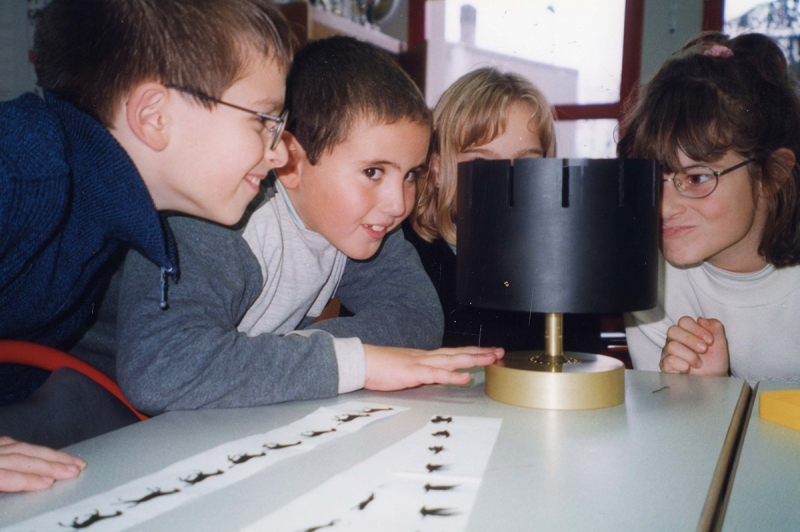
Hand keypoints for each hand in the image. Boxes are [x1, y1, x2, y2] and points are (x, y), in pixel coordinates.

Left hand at [0, 436, 85, 491]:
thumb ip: (4, 484)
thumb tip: (34, 488)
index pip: (8, 474)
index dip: (30, 479)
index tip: (51, 483)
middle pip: (22, 457)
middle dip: (51, 464)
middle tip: (74, 469)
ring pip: (22, 446)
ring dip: (48, 454)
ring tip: (69, 460)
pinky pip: (11, 442)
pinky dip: (29, 447)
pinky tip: (40, 450)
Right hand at [363, 345, 503, 390]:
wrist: (361, 361)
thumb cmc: (378, 367)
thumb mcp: (403, 369)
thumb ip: (418, 371)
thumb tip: (429, 376)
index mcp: (424, 357)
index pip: (453, 353)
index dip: (472, 352)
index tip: (488, 352)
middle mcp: (426, 357)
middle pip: (459, 353)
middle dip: (481, 353)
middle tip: (500, 352)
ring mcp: (421, 363)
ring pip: (453, 360)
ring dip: (474, 359)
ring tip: (491, 359)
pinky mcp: (414, 373)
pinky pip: (437, 374)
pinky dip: (453, 376)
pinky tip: (466, 377)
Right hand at [660, 316, 728, 375]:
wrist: (714, 378)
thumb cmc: (714, 359)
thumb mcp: (720, 341)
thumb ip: (714, 326)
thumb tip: (701, 319)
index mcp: (686, 331)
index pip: (684, 321)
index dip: (697, 329)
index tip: (710, 341)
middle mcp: (674, 339)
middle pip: (673, 330)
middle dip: (691, 340)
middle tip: (704, 350)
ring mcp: (668, 352)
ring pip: (671, 346)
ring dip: (690, 355)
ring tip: (699, 363)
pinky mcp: (665, 365)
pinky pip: (668, 360)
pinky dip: (682, 365)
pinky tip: (688, 369)